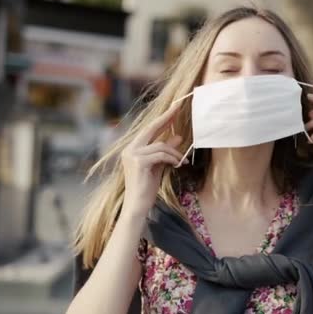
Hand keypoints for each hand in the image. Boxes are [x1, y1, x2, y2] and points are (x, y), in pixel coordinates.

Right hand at [120, 101, 187, 218]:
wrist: (137, 206)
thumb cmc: (147, 187)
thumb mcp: (159, 165)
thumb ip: (166, 151)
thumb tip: (178, 136)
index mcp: (132, 148)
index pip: (149, 129)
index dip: (162, 118)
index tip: (174, 107)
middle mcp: (130, 149)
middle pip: (151, 128)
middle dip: (167, 118)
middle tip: (179, 108)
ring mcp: (132, 155)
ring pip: (161, 145)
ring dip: (175, 153)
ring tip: (183, 161)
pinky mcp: (139, 162)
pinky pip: (161, 155)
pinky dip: (172, 159)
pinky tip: (178, 165)